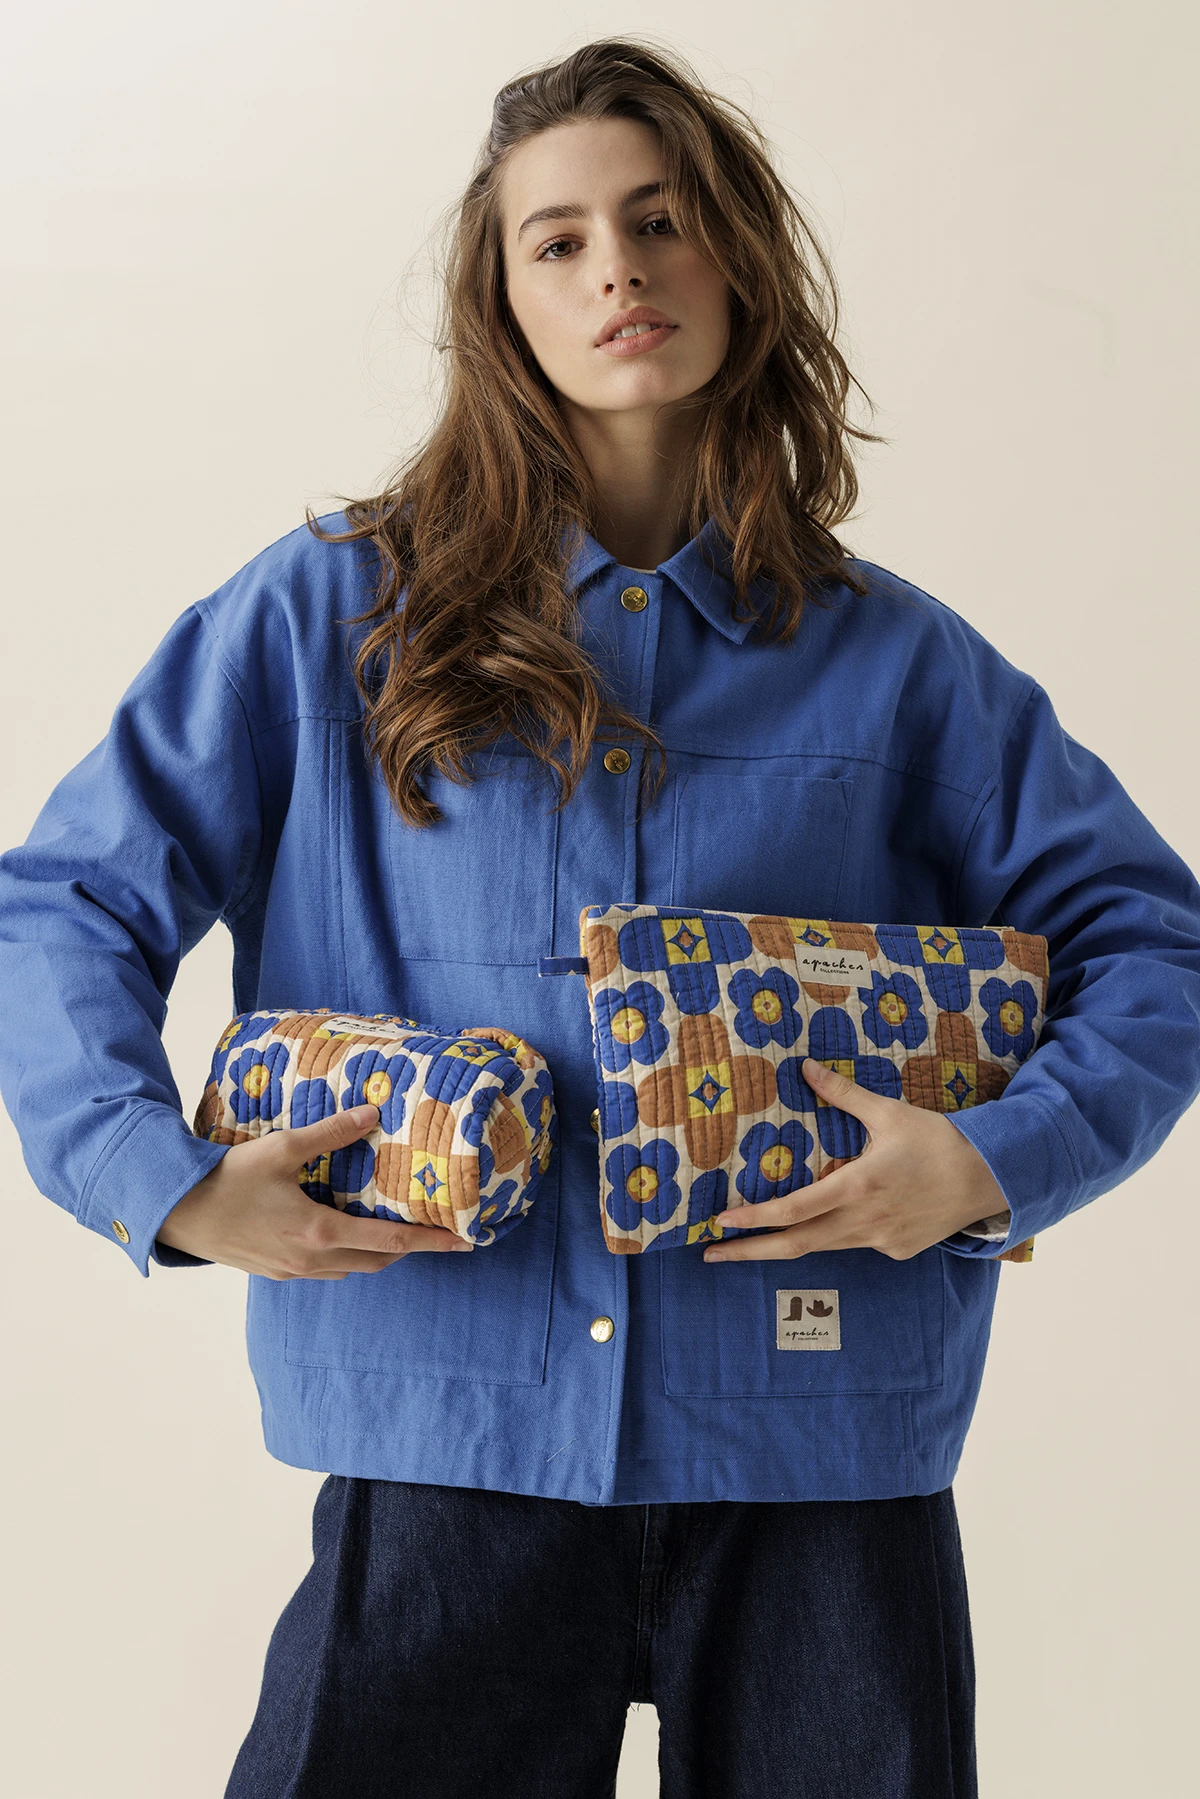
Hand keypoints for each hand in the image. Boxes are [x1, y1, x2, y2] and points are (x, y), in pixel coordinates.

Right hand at [155, 1104, 473, 1278]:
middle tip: (435, 1233)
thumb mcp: (281, 1149)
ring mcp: (292, 1271)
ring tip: (395, 1230)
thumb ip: (330, 1133)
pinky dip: (347, 1257)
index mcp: (321, 1233)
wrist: (174, 1212)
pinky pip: (325, 1271)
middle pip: (377, 1260)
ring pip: (351, 1270)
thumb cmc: (226, 1180)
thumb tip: (372, 1112)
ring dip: (377, 1253)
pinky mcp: (275, 1272)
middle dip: (409, 1249)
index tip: (464, 1243)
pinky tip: (343, 1235)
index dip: (432, 1242)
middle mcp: (312, 1260)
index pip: (393, 1242)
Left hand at [703, 1057, 1005, 1263]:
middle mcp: (863, 1221)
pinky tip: (837, 1218)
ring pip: (822, 1246)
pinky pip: (856, 1243)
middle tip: (709, 1254)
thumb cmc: (938, 1141)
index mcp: (857, 1186)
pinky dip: (837, 1233)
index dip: (754, 1218)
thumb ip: (842, 1095)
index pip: (793, 1210)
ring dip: (785, 1246)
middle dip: (749, 1252)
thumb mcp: (888, 1113)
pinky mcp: (896, 1250)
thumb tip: (805, 1068)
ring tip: (748, 1246)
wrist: (990, 1178)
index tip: (721, 1221)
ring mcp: (880, 1240)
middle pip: (795, 1244)